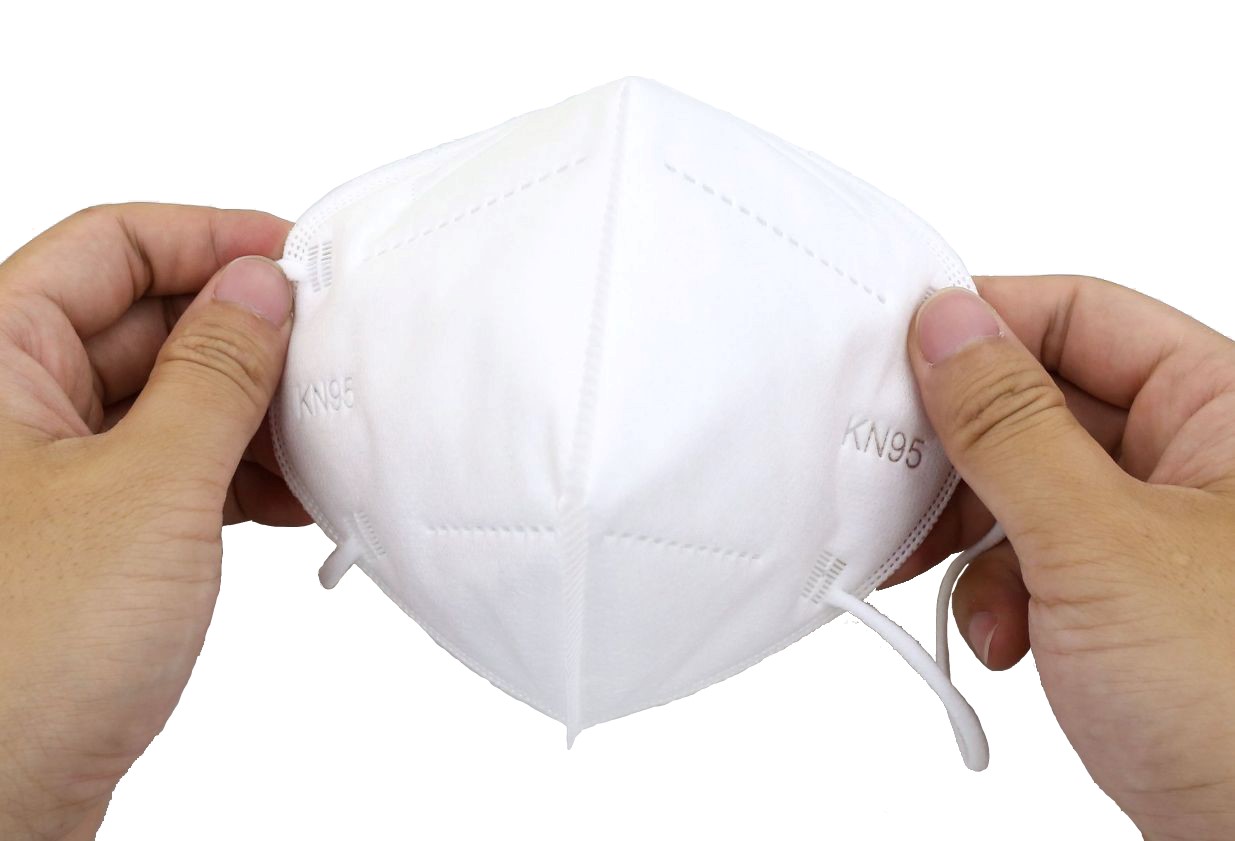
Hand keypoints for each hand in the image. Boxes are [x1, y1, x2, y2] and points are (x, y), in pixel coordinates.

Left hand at [0, 204, 308, 838]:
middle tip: (330, 355)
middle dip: (245, 337)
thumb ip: (215, 371)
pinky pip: (172, 467)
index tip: (296, 258)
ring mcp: (48, 474)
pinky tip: (294, 499)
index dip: (207, 238)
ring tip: (324, 440)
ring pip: (167, 400)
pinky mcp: (87, 535)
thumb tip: (262, 285)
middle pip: (143, 322)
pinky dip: (236, 473)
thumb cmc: (27, 654)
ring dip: (251, 414)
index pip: (108, 247)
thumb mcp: (150, 487)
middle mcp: (9, 408)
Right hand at [888, 277, 1234, 838]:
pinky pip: (1033, 553)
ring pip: (1026, 484)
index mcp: (1226, 410)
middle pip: (1042, 401)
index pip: (1082, 316)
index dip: (987, 326)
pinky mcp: (1125, 596)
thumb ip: (1009, 424)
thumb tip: (946, 321)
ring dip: (973, 537)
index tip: (896, 356)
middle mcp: (1197, 458)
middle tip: (898, 484)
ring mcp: (1157, 531)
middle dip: (965, 456)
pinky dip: (999, 590)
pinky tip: (1002, 639)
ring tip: (958, 589)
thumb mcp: (1098, 544)